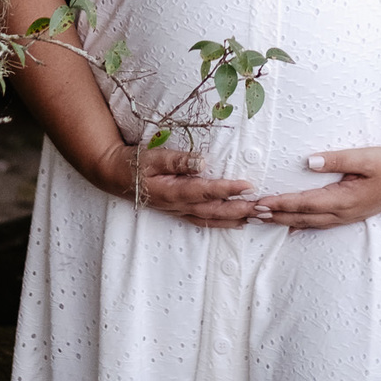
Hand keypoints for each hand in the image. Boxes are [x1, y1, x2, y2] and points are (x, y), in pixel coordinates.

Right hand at [93, 142, 259, 227]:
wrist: (116, 177)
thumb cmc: (135, 163)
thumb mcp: (153, 156)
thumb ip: (178, 160)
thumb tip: (203, 161)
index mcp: (174, 191)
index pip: (207, 191)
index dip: (228, 189)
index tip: (249, 185)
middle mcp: (179, 206)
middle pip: (215, 211)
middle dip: (241, 210)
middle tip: (264, 208)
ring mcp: (179, 212)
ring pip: (212, 221)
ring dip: (236, 220)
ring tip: (258, 217)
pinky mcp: (179, 212)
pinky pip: (205, 222)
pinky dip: (222, 224)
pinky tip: (237, 223)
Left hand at [251, 141, 380, 229]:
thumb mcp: (365, 157)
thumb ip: (336, 160)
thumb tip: (308, 162)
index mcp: (344, 199)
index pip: (305, 203)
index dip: (281, 203)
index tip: (260, 203)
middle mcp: (343, 212)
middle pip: (303, 217)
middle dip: (277, 216)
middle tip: (252, 215)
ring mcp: (348, 215)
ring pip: (310, 223)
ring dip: (287, 221)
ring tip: (265, 219)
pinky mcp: (352, 213)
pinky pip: (322, 223)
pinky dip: (304, 225)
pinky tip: (293, 227)